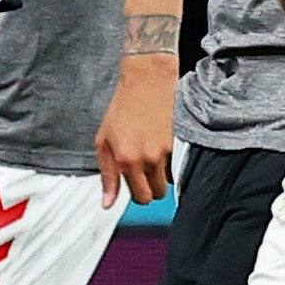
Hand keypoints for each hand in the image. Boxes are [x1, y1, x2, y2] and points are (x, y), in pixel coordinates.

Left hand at [94, 54, 176, 205]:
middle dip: (151, 189)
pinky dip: (173, 164)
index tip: (136, 187)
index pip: (140, 198)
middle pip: (157, 194)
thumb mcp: (103, 141)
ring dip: (162, 177)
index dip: (138, 195)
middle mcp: (147, 158)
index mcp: (126, 160)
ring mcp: (166, 151)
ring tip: (154, 160)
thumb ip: (107, 175)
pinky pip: (179, 166)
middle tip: (145, 175)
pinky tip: (163, 149)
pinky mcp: (180, 142)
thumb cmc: (123, 108)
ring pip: (170, 183)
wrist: (147, 81)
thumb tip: (107, 203)